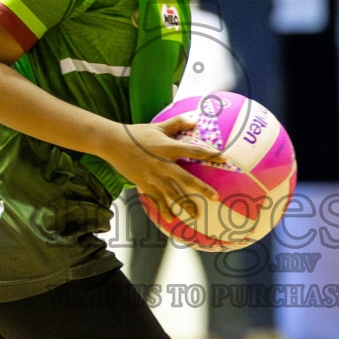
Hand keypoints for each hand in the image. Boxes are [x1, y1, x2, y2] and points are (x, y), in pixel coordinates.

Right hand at [101, 115, 221, 220]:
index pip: (194, 151)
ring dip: (185, 205)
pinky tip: (172, 218)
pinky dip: (163, 209)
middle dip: (202, 189)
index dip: (210, 155)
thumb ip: (177, 124)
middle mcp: (163, 163)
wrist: (114, 143)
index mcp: (168, 147)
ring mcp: (153, 176)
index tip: (224, 160)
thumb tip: (195, 120)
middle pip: (186, 178)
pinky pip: (156, 199)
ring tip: (196, 215)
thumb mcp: (158, 127)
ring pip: (172, 193)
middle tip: (216, 198)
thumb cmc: (137, 133)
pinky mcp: (144, 183)